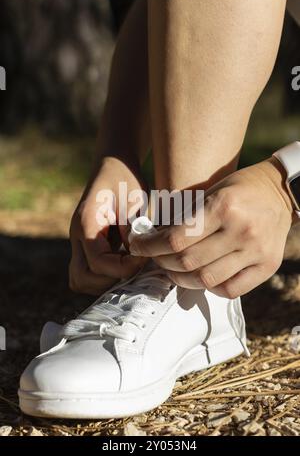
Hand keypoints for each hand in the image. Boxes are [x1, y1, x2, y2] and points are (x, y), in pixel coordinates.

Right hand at [69, 157, 145, 294]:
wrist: (114, 164)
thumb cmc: (125, 177)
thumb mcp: (132, 198)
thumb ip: (131, 227)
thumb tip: (135, 255)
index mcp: (86, 223)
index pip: (98, 262)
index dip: (123, 268)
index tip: (144, 257)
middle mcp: (78, 236)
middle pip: (81, 278)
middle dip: (109, 281)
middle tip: (134, 269)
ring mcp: (80, 243)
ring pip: (81, 279)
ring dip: (105, 282)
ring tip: (130, 269)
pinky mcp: (87, 246)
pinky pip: (89, 272)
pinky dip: (105, 277)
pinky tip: (126, 265)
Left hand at [130, 158, 293, 297]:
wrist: (280, 191)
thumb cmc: (239, 189)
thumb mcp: (211, 191)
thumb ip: (185, 217)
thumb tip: (154, 238)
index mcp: (224, 207)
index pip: (176, 239)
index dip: (151, 247)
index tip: (139, 247)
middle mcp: (241, 230)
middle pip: (188, 261)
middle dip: (162, 262)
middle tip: (154, 257)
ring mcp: (256, 251)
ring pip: (206, 279)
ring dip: (181, 278)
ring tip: (173, 270)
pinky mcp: (267, 267)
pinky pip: (230, 290)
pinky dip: (210, 287)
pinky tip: (201, 276)